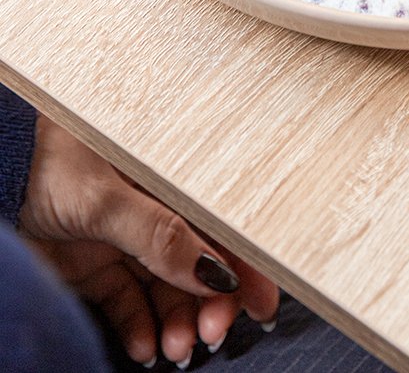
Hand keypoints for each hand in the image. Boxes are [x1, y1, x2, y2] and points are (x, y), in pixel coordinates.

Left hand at [19, 115, 278, 366]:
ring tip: (175, 350)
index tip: (259, 301)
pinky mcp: (96, 267)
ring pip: (166, 288)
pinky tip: (145, 347)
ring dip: (177, 321)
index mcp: (170, 174)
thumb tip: (217, 272)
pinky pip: (128, 303)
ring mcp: (124, 238)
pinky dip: (139, 328)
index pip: (219, 220)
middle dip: (209, 301)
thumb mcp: (106, 198)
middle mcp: (154, 205)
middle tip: (212, 333)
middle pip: (198, 260)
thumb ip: (161, 235)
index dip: (244, 259)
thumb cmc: (47, 161)